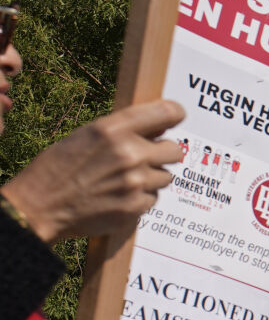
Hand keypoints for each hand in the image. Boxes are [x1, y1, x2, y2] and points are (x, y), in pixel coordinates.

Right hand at [2, 100, 184, 241]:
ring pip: (165, 177)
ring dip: (150, 178)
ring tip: (122, 180)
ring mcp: (136, 182)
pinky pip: (153, 198)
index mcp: (114, 129)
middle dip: (162, 153)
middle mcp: (130, 154)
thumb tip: (160, 127)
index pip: (166, 113)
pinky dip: (141, 197)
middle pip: (175, 150)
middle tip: (144, 158)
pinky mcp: (136, 206)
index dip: (175, 114)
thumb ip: (123, 130)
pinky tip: (118, 196)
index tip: (176, 117)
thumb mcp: (86, 136)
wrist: (41, 205)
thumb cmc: (59, 167)